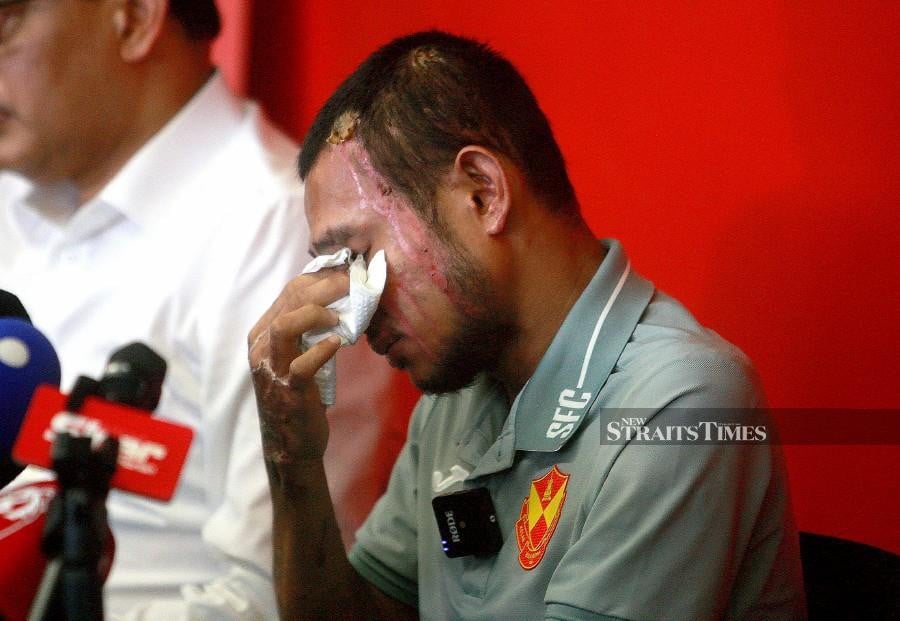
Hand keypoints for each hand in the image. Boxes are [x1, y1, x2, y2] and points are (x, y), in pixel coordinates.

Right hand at [248, 269, 348, 466]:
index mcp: (263, 334)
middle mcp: (261, 348)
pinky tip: (338, 344)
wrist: (290, 445)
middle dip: (327, 286)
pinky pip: (302, 365)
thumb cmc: (300, 395)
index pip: (291, 291)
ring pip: (285, 326)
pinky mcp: (288, 391)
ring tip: (339, 317)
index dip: (322, 278)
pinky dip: (322, 350)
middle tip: (355, 283)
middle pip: (290, 301)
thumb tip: (343, 300)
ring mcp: (272, 370)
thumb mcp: (298, 356)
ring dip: (316, 314)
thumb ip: (309, 330)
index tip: (350, 273)